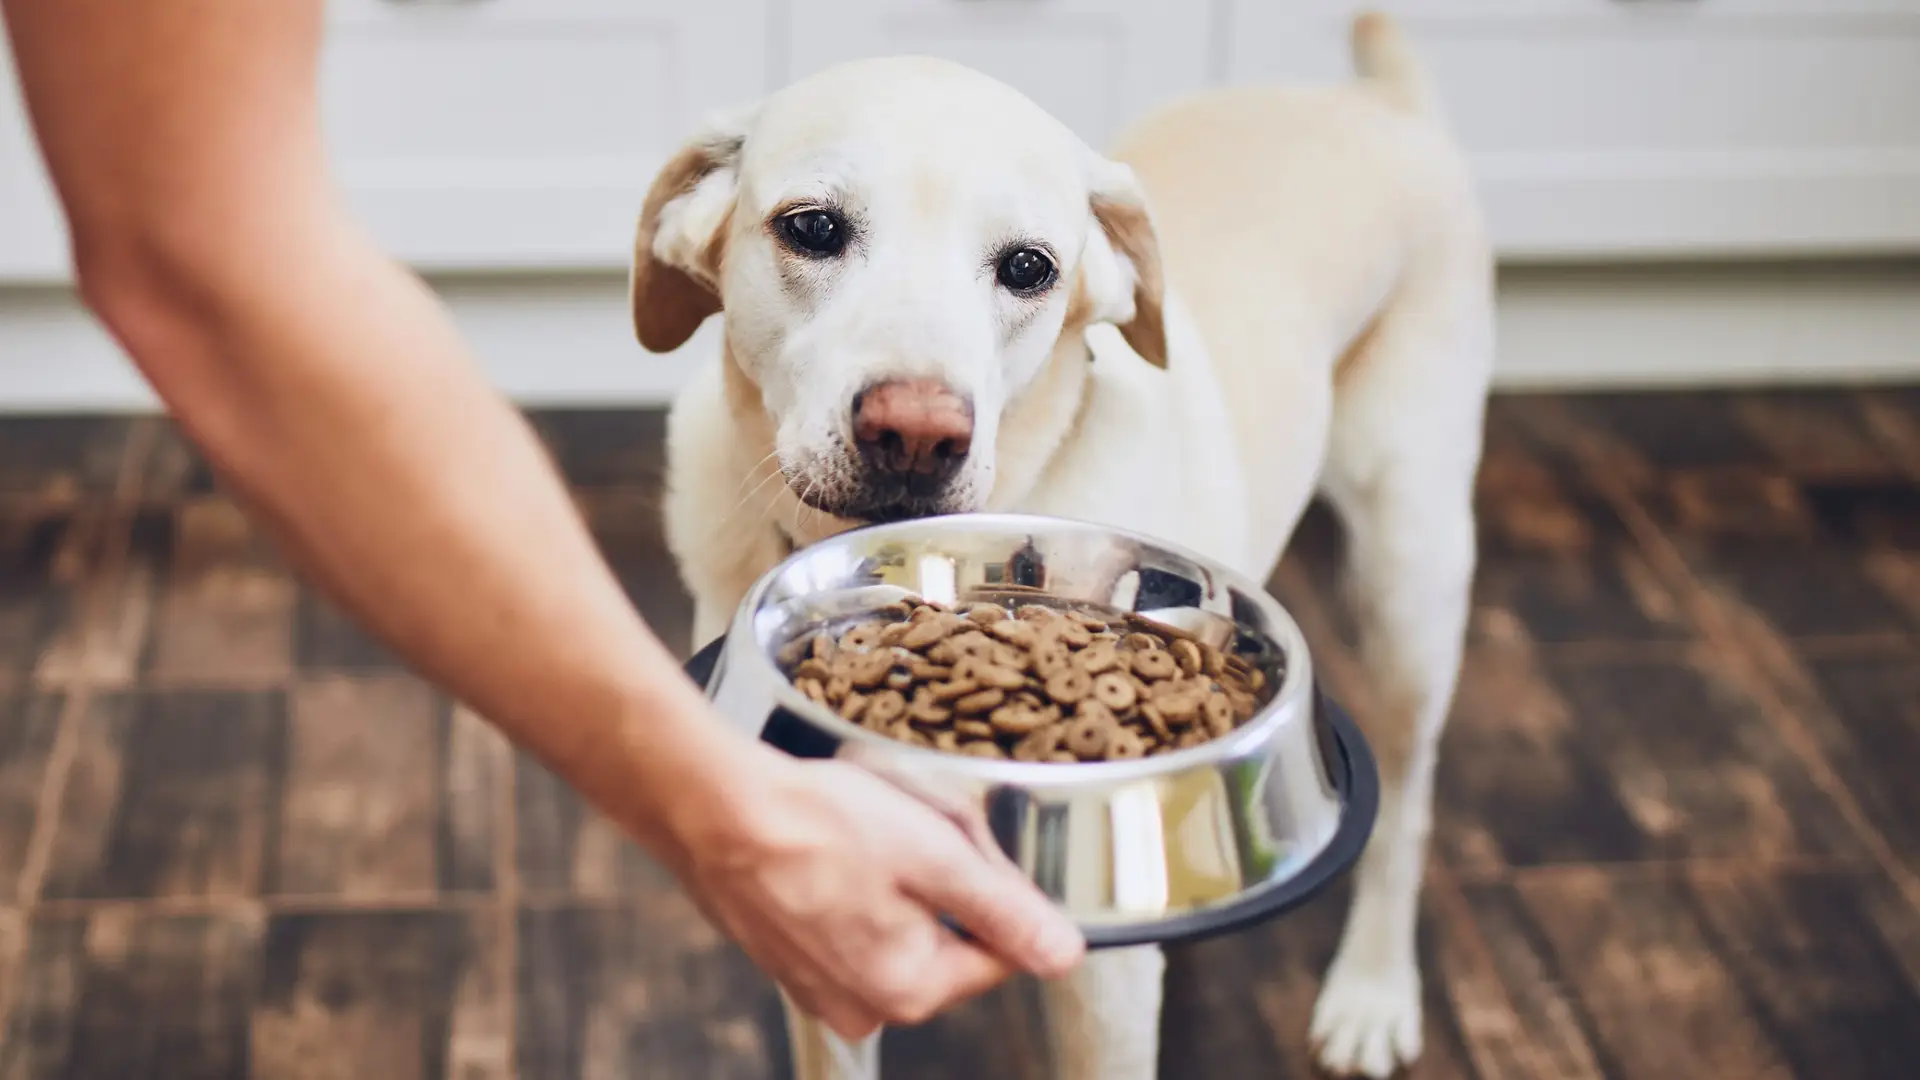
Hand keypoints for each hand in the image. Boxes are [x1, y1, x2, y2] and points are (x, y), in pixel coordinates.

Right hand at [662, 750, 1085, 1039]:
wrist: (711, 807)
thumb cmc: (816, 824)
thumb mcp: (935, 855)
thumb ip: (1006, 911)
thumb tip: (1063, 955)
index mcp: (908, 990)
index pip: (999, 949)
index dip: (991, 886)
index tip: (959, 843)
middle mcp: (862, 1005)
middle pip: (948, 936)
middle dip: (941, 878)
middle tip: (907, 826)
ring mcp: (819, 985)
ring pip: (899, 924)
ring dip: (897, 876)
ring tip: (862, 830)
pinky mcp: (788, 957)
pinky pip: (849, 920)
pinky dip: (851, 881)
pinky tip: (831, 843)